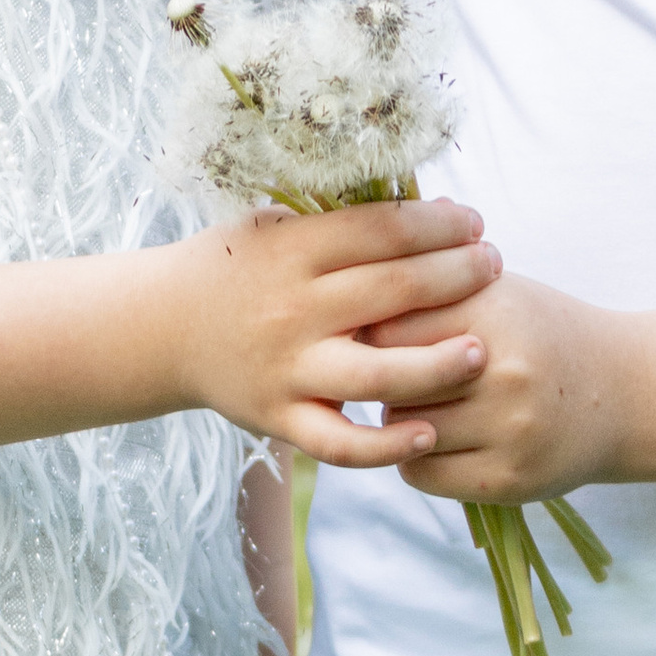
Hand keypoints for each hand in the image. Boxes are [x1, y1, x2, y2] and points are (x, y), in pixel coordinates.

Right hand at [167, 198, 500, 468]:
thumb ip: (341, 222)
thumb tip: (431, 209)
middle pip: (394, 291)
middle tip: (494, 267)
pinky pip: (340, 444)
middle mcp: (293, 309)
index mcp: (293, 250)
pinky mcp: (281, 418)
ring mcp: (288, 369)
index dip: (439, 224)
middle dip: (458, 276)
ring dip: (440, 363)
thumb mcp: (275, 227)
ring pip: (379, 372)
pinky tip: (429, 432)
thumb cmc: (234, 268)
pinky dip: (386, 446)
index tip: (473, 222)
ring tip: (482, 351)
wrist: (161, 328)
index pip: (384, 230)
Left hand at [374, 270, 632, 502]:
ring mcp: (508, 430)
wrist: (619, 392)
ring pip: (399, 428)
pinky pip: (420, 472)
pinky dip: (415, 456)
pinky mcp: (508, 480)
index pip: (388, 324)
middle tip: (399, 369)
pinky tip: (440, 436)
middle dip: (384, 375)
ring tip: (427, 401)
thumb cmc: (538, 331)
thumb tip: (340, 294)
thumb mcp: (493, 289)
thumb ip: (426, 287)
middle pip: (390, 378)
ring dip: (398, 418)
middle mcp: (504, 371)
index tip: (381, 331)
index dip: (376, 329)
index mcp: (494, 311)